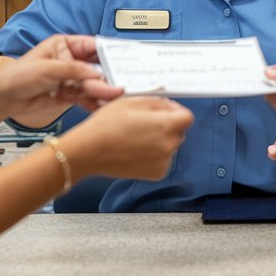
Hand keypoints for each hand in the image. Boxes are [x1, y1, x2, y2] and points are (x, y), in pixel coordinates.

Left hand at [0, 35, 120, 118]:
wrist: (2, 99)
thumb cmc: (17, 76)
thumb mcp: (49, 69)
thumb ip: (76, 72)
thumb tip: (100, 77)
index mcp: (65, 45)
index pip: (94, 46)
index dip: (111, 53)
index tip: (127, 60)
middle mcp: (70, 60)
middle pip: (97, 66)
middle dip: (109, 75)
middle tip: (122, 83)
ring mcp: (70, 78)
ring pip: (93, 83)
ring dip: (102, 91)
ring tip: (114, 97)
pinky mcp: (68, 94)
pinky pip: (86, 97)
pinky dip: (94, 102)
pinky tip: (101, 106)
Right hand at [62, 96, 193, 180]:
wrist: (89, 151)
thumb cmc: (106, 126)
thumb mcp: (132, 101)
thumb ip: (157, 102)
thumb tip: (169, 106)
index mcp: (166, 126)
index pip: (187, 117)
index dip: (175, 111)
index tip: (164, 110)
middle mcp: (169, 146)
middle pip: (179, 131)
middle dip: (167, 124)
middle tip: (144, 122)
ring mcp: (163, 162)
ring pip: (170, 145)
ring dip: (160, 140)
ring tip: (136, 137)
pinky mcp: (156, 174)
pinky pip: (163, 159)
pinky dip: (155, 154)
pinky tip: (136, 149)